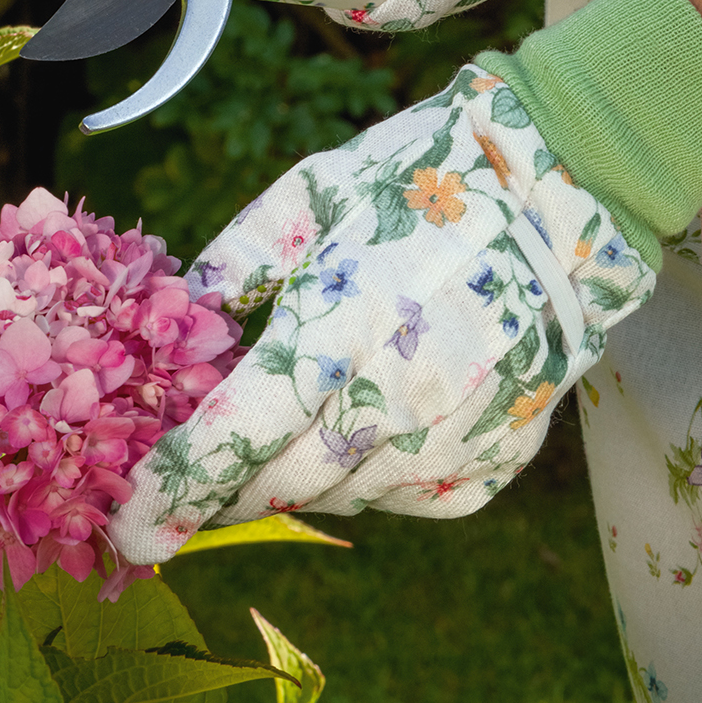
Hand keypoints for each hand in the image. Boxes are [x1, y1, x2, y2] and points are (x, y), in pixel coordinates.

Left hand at [108, 65, 654, 563]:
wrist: (568, 185)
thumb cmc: (430, 174)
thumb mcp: (318, 190)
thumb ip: (242, 261)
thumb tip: (180, 321)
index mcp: (352, 315)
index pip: (244, 431)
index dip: (180, 487)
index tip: (133, 527)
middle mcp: (410, 386)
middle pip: (291, 479)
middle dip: (230, 492)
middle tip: (199, 485)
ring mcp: (466, 427)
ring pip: (351, 496)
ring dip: (305, 479)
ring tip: (297, 433)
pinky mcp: (506, 449)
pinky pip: (419, 499)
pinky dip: (380, 480)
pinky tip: (377, 430)